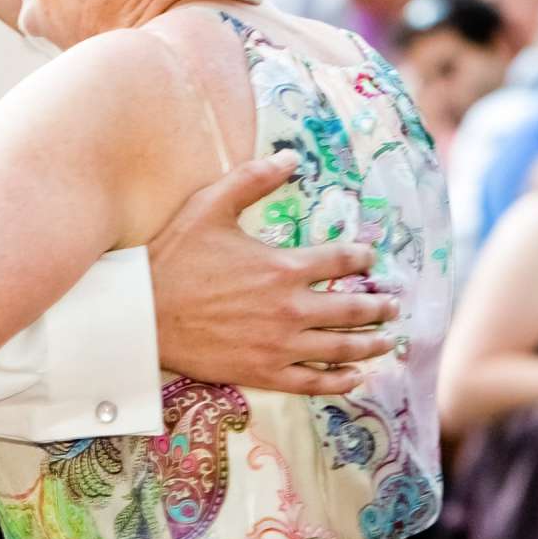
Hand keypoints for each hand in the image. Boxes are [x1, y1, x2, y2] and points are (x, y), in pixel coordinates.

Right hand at [147, 150, 401, 394]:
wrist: (143, 314)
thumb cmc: (175, 257)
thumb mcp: (211, 206)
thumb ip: (253, 178)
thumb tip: (291, 156)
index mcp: (282, 267)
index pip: (338, 261)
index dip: (360, 257)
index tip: (370, 257)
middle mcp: (290, 308)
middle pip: (351, 308)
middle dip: (378, 306)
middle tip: (394, 304)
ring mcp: (280, 344)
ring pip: (340, 347)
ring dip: (370, 344)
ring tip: (386, 341)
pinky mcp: (264, 372)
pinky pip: (312, 382)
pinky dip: (339, 381)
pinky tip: (354, 377)